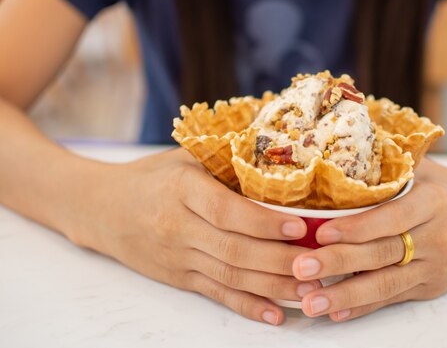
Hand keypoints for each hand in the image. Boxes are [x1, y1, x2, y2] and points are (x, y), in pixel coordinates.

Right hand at [71, 148, 318, 324]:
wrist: (101, 208)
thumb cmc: (152, 177)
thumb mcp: (184, 158)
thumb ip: (225, 162)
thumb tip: (281, 160)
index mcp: (182, 190)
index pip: (228, 211)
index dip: (264, 223)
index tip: (299, 227)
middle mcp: (178, 227)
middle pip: (235, 250)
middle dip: (281, 260)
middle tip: (319, 264)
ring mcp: (177, 257)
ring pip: (231, 275)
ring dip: (273, 286)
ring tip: (309, 289)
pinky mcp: (178, 277)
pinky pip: (216, 294)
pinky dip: (247, 306)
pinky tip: (274, 315)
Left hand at [291, 158, 446, 320]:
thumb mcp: (431, 170)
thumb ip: (393, 165)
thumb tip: (344, 149)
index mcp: (433, 203)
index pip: (391, 217)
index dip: (357, 227)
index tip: (323, 232)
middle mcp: (435, 238)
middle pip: (382, 253)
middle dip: (338, 263)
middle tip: (300, 268)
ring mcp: (434, 266)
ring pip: (385, 283)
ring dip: (345, 294)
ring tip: (310, 302)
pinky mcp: (432, 287)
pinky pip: (394, 298)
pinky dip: (364, 306)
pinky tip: (336, 311)